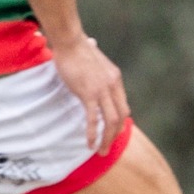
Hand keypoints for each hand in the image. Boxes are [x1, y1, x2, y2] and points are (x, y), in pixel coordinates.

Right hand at [51, 35, 129, 151]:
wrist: (70, 41)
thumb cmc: (77, 49)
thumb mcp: (94, 60)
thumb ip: (95, 66)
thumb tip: (93, 51)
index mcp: (115, 79)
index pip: (123, 106)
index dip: (119, 122)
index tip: (112, 133)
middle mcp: (113, 86)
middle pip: (121, 117)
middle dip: (115, 135)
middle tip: (107, 148)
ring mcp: (102, 90)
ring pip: (111, 121)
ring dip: (107, 139)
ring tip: (100, 151)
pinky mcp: (88, 93)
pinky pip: (94, 118)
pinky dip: (93, 133)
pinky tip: (89, 144)